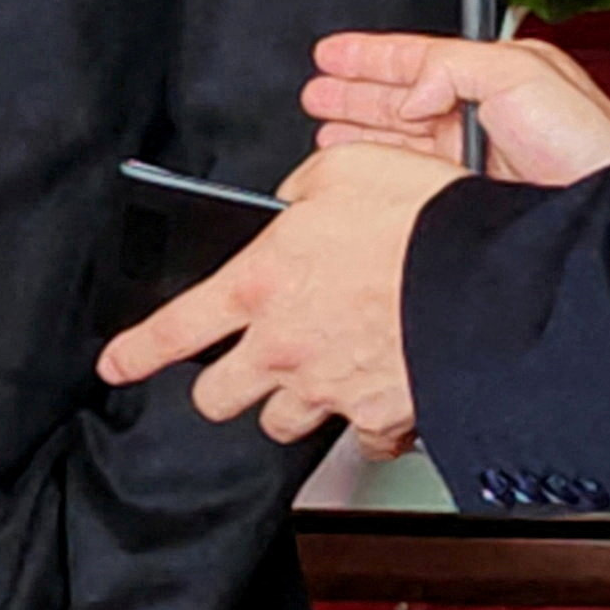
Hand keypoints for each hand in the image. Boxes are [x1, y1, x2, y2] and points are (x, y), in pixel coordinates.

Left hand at [94, 141, 467, 452]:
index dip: (136, 351)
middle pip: (219, 396)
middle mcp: (285, 346)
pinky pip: (357, 438)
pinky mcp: (379, 417)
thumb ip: (304, 191)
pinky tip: (373, 398)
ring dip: (288, 402)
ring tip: (311, 376)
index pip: (174, 329)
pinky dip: (361, 424)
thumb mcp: (347, 171)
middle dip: (222, 385)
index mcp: (261, 283)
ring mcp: (330, 388)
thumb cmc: (422, 221)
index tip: (117, 364)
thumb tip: (296, 203)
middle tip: (239, 368)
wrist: (492, 283)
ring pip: (281, 421)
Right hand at [302, 30, 609, 187]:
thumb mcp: (519, 72)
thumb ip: (454, 66)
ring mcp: (471, 153)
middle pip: (399, 96)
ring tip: (326, 127)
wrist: (605, 201)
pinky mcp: (464, 192)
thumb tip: (410, 92)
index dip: (368, 54)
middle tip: (316, 91)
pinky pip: (407, 173)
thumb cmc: (584, 139)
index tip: (330, 53)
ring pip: (398, 135)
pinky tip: (358, 165)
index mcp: (490, 74)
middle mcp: (479, 111)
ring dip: (360, 129)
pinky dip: (377, 166)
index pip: (414, 57)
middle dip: (354, 91)